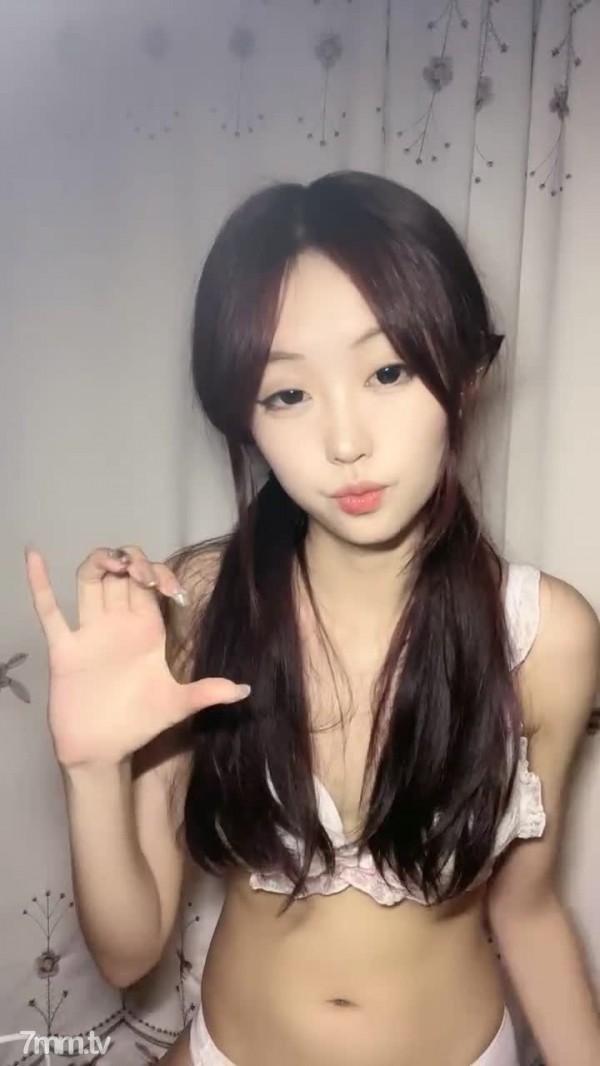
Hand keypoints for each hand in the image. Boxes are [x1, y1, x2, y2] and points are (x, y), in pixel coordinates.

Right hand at [24, 545, 249, 766]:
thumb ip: (207, 692)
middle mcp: (118, 624)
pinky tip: (34, 557)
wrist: (103, 751)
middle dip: (135, 561)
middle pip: (123, 574)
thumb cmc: (139, 724)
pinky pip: (49, 611)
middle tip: (143, 573)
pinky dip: (39, 583)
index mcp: (146, 630)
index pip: (152, 585)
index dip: (161, 574)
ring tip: (113, 562)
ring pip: (90, 580)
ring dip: (100, 562)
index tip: (171, 589)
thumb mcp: (177, 705)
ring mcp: (89, 633)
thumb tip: (246, 691)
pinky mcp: (64, 648)